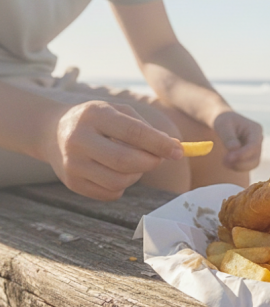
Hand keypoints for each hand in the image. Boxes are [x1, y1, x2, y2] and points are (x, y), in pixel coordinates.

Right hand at [43, 100, 182, 200]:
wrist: (53, 131)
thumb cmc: (98, 121)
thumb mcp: (119, 112)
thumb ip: (147, 129)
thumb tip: (176, 148)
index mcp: (94, 115)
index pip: (133, 132)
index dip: (160, 144)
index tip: (179, 152)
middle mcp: (79, 139)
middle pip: (125, 161)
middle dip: (151, 162)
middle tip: (158, 159)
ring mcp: (72, 163)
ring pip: (119, 181)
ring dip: (137, 175)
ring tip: (134, 163)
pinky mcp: (72, 183)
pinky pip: (110, 193)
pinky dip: (123, 186)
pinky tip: (116, 172)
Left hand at [213, 111, 262, 170]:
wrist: (223, 121)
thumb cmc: (222, 120)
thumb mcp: (222, 125)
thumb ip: (228, 137)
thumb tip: (234, 149)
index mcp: (255, 129)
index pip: (254, 145)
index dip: (243, 154)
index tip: (228, 158)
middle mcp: (259, 140)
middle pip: (255, 158)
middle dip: (241, 163)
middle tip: (224, 162)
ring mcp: (256, 148)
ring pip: (252, 164)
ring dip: (238, 166)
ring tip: (224, 162)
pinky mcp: (250, 155)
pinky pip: (246, 166)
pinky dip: (236, 167)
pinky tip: (226, 162)